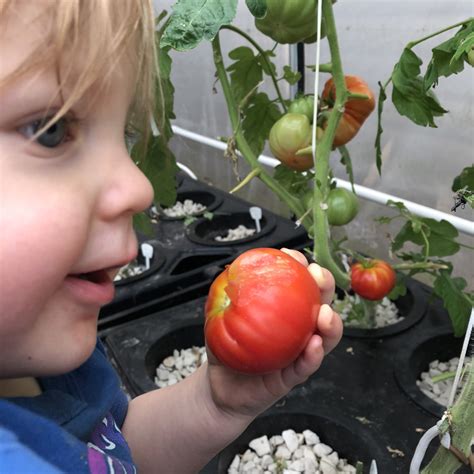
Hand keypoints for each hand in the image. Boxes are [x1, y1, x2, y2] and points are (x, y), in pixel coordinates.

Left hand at [205, 248, 342, 418]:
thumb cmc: (224, 348)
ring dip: (330, 324)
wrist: (217, 388)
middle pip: (319, 303)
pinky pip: (306, 366)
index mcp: (283, 310)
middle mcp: (296, 328)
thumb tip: (231, 274)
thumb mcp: (219, 318)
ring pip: (324, 337)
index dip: (299, 266)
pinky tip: (313, 345)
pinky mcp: (292, 377)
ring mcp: (297, 352)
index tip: (292, 256)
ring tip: (325, 315)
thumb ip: (226, 298)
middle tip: (318, 277)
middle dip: (324, 286)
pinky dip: (313, 356)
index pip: (297, 283)